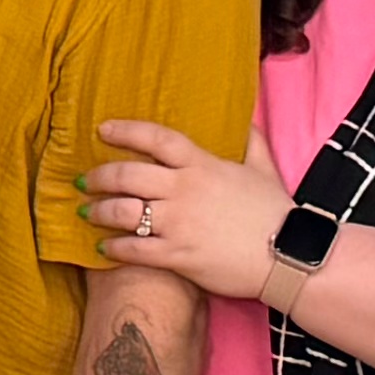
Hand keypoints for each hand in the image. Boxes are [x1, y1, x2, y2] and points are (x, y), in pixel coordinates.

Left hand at [86, 114, 284, 302]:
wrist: (289, 256)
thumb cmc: (275, 212)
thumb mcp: (264, 168)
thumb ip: (250, 141)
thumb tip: (246, 118)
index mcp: (202, 166)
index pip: (156, 139)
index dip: (125, 131)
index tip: (102, 129)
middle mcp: (185, 191)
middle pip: (127, 176)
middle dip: (99, 177)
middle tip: (85, 181)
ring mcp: (179, 224)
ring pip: (123, 212)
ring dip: (98, 212)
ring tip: (87, 213)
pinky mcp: (178, 256)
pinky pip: (134, 250)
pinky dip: (113, 247)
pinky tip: (103, 247)